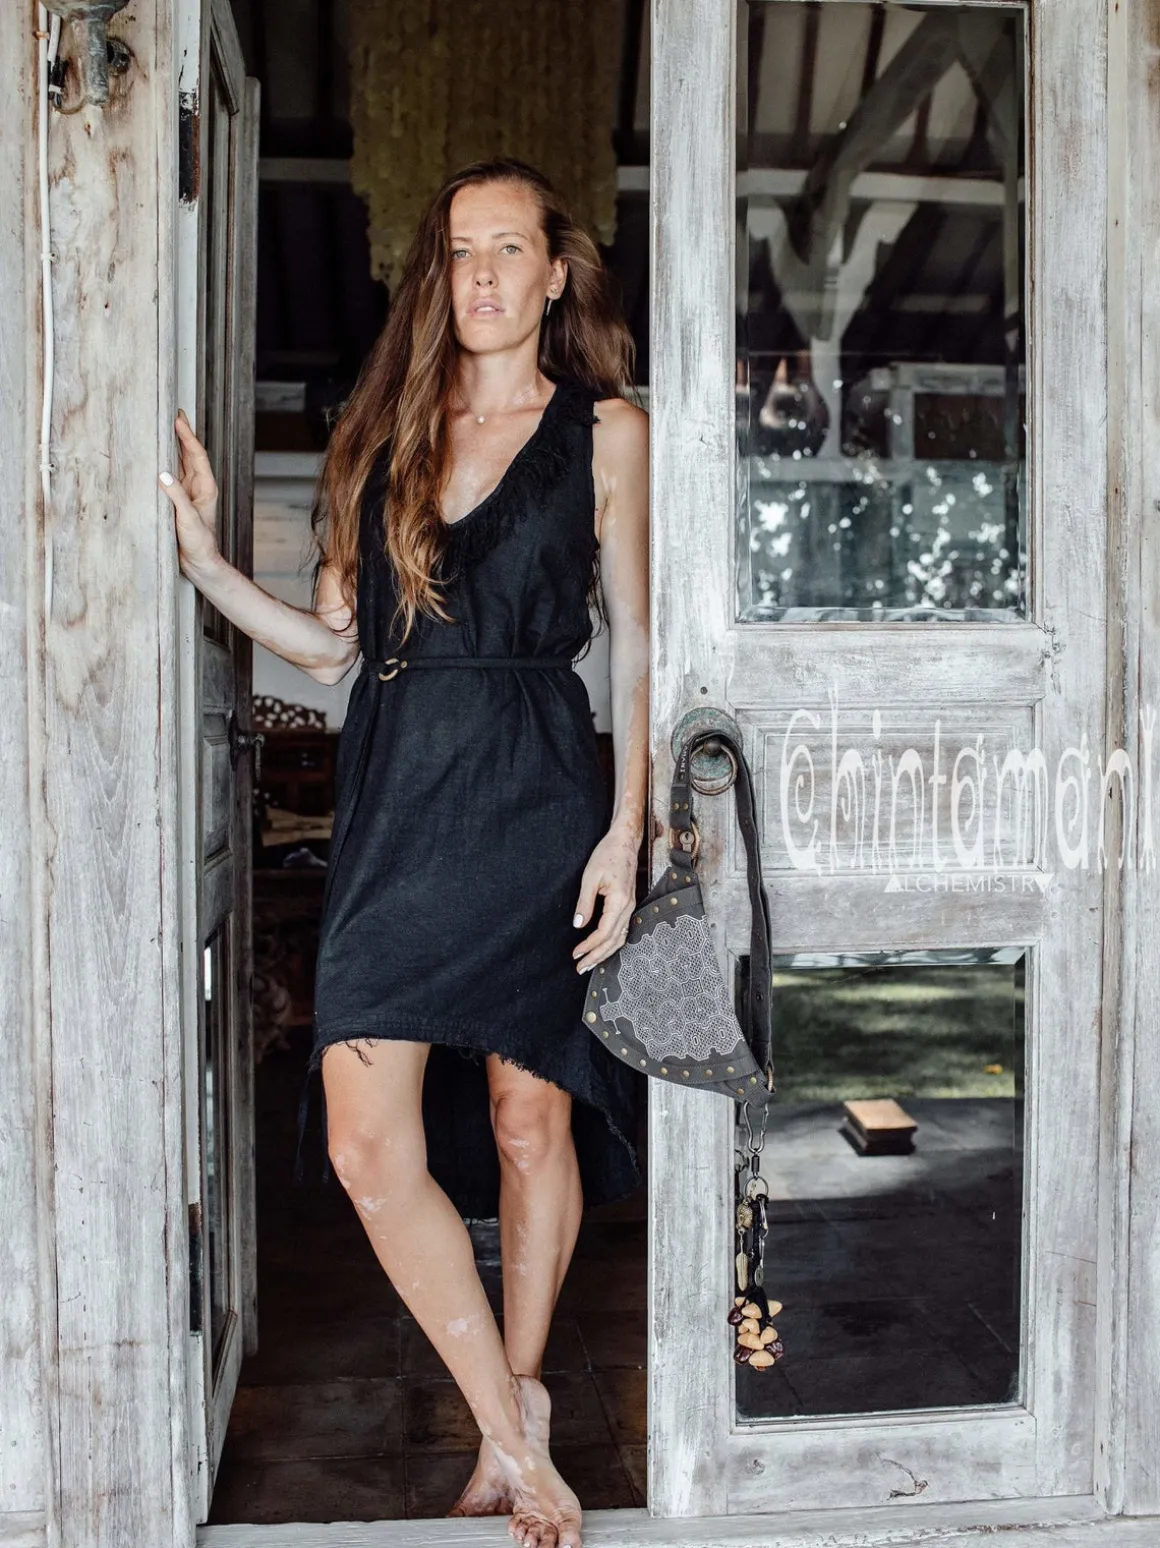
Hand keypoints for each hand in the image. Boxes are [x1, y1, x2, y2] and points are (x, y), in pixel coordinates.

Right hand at [159, 408, 220, 574]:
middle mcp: (197, 487)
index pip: (197, 455)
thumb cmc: (199, 543)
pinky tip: (155, 456)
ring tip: (163, 427)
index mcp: (206, 487)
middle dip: (182, 434)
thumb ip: (177, 497)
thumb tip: (163, 475)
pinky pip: (170, 477)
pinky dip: (163, 463)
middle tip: (173, 413)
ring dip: (172, 446)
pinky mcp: (177, 501)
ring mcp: (187, 493)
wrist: (198, 563)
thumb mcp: (188, 519)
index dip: (188, 436)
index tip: (179, 419)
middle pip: (189, 454)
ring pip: (179, 463)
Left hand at [571, 824, 639, 973]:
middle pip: (613, 940)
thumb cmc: (607, 855)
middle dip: (597, 956)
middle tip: (581, 968)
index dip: (589, 946)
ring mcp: (631, 906)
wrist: (625, 842)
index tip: (576, 954)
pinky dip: (612, 942)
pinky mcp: (629, 904)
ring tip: (591, 963)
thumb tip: (578, 925)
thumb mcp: (590, 877)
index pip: (604, 932)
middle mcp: (628, 907)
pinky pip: (622, 929)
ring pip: (620, 937)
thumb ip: (585, 903)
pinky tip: (603, 947)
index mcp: (619, 901)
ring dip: (605, 952)